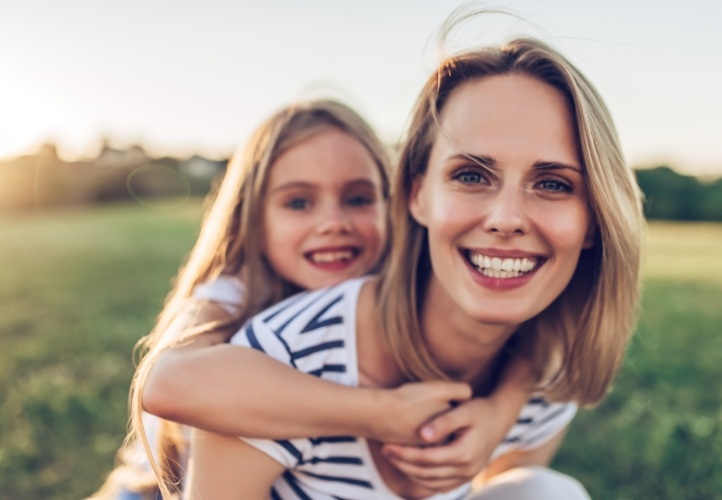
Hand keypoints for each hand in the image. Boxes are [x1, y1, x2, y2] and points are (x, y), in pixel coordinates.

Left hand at [379, 353, 534, 492]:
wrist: (500, 418)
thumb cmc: (481, 410)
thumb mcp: (464, 410)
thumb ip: (444, 422)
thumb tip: (422, 434)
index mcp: (464, 454)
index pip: (426, 459)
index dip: (405, 453)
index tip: (387, 444)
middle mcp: (466, 469)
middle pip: (426, 472)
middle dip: (402, 463)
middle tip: (384, 451)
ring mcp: (466, 476)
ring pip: (430, 482)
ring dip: (409, 472)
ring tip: (392, 458)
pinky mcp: (465, 476)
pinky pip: (439, 485)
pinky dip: (422, 480)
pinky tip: (409, 468)